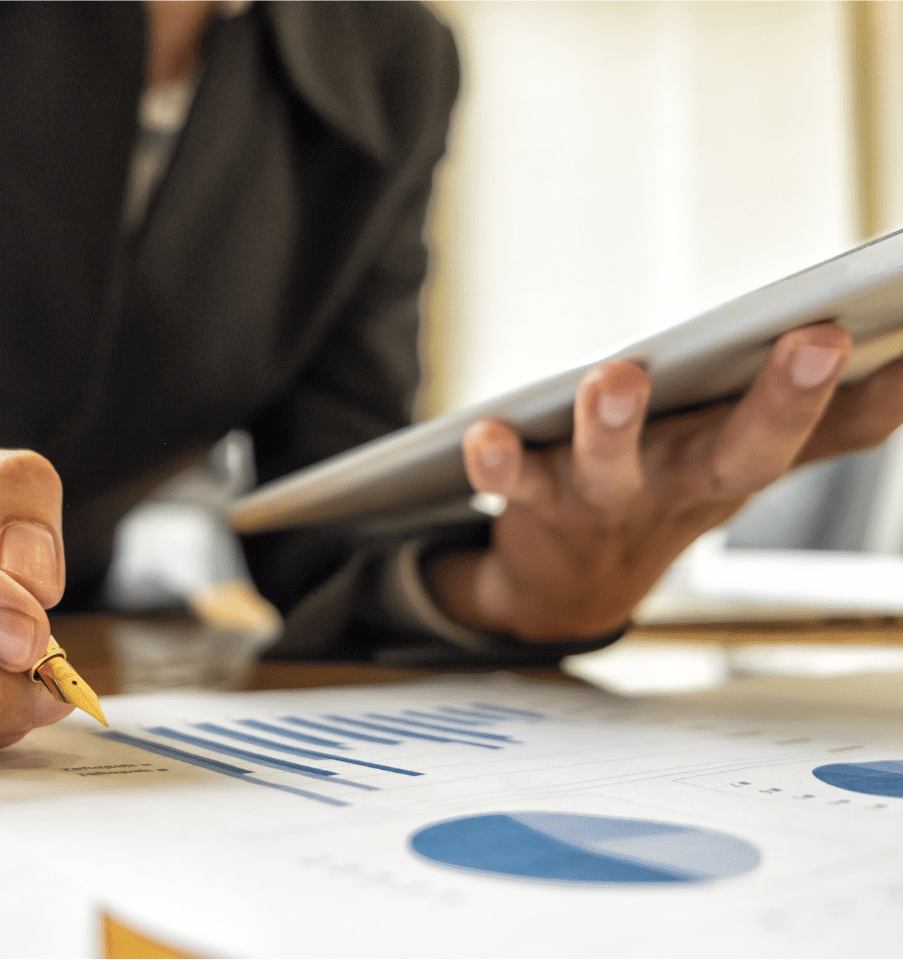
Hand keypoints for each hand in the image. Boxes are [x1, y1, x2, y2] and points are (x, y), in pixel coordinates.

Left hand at [427, 322, 902, 639]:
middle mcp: (681, 483)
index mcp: (737, 462)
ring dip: (616, 424)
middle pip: (743, 454)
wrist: (569, 586)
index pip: (826, 434)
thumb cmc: (670, 492)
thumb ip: (830, 420)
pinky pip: (513, 482)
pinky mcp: (533, 501)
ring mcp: (606, 498)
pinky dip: (498, 462)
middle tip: (819, 339)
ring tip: (618, 377)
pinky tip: (484, 433)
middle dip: (783, 401)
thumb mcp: (749, 459)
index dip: (877, 396)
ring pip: (614, 465)